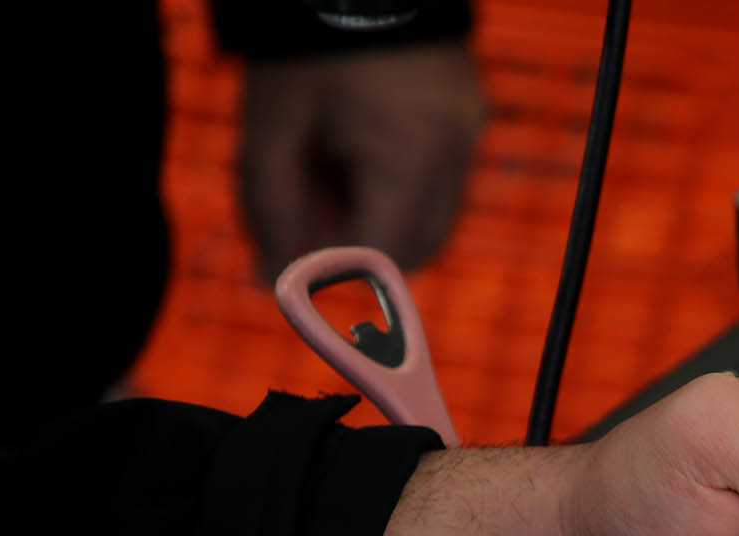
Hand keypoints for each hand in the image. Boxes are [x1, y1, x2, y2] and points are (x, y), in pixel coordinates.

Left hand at [239, 44, 486, 276]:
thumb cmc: (305, 49)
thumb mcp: (272, 128)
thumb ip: (269, 209)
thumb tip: (272, 281)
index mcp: (408, 155)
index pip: (381, 256)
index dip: (334, 273)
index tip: (295, 264)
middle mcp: (454, 152)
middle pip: (417, 250)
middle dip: (362, 252)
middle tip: (308, 213)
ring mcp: (469, 134)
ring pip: (435, 223)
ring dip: (384, 224)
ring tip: (330, 173)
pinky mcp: (469, 119)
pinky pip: (442, 184)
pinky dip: (401, 190)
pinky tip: (357, 152)